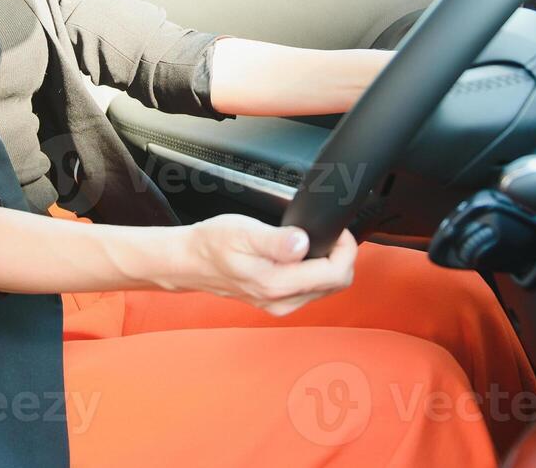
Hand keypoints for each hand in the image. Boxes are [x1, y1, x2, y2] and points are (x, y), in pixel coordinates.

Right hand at [169, 215, 358, 315]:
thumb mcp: (244, 232)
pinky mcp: (276, 302)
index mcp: (278, 284)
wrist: (190, 262)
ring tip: (317, 241)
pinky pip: (311, 290)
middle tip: (329, 233)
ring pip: (325, 289)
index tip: (336, 230)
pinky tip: (304, 256)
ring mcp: (280, 304)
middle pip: (336, 284)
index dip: (345, 249)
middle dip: (341, 257)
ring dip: (329, 265)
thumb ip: (276, 241)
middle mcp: (283, 300)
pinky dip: (316, 272)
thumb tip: (302, 243)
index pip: (336, 274)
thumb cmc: (212, 244)